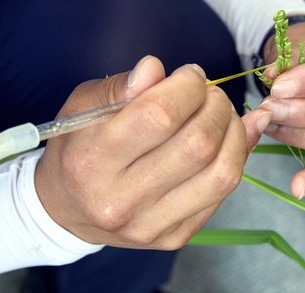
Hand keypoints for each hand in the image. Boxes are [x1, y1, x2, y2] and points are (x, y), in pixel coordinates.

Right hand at [35, 55, 270, 248]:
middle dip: (217, 106)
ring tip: (222, 115)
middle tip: (210, 95)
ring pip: (222, 174)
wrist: (67, 209)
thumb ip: (122, 86)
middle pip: (198, 145)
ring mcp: (150, 225)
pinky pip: (223, 194)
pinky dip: (237, 157)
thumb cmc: (77, 149)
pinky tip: (232, 137)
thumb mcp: (84, 106)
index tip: (190, 76)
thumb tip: (156, 68)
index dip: (188, 87)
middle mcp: (121, 200)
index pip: (159, 115)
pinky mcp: (174, 237)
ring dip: (234, 132)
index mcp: (93, 160)